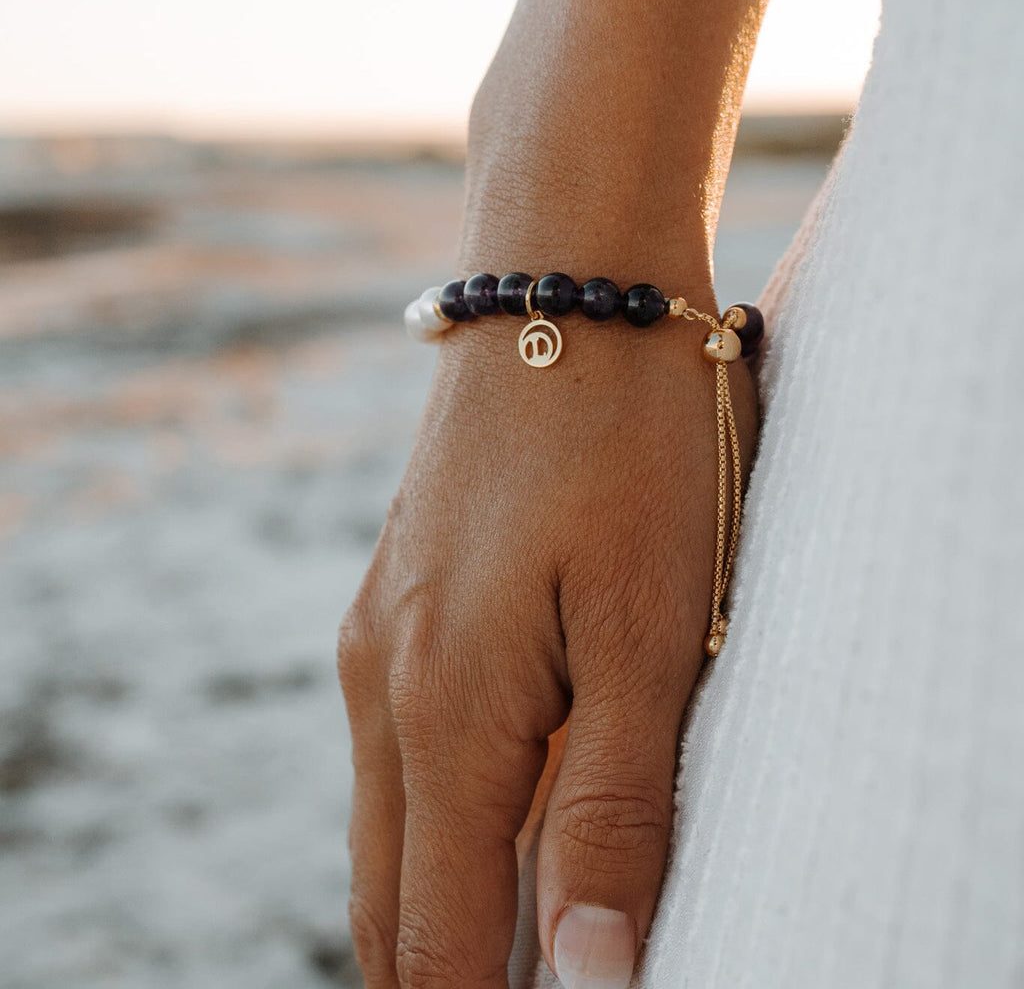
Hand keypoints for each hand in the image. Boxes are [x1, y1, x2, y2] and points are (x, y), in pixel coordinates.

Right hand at [338, 313, 756, 987]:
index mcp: (447, 712)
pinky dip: (442, 818)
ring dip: (442, 904)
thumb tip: (593, 978)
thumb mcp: (649, 629)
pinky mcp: (395, 604)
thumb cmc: (626, 445)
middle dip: (446, 983)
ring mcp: (376, 641)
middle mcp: (383, 687)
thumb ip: (613, 809)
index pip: (443, 942)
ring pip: (390, 830)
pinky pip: (401, 752)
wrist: (560, 288)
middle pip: (395, 901)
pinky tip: (499, 811)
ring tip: (516, 942)